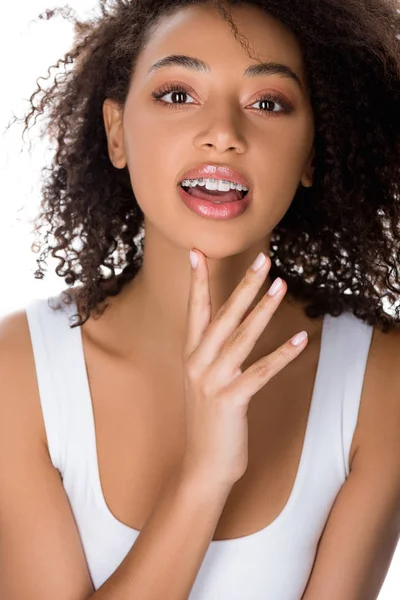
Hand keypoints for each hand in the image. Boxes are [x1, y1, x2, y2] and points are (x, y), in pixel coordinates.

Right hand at [179, 250, 308, 489]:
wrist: (203, 465)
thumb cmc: (209, 420)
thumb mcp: (203, 381)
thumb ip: (213, 353)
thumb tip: (231, 326)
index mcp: (191, 356)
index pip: (194, 310)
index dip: (197, 281)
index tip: (197, 253)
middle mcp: (198, 363)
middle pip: (223, 316)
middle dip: (243, 286)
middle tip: (262, 261)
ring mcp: (212, 382)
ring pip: (242, 338)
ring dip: (263, 310)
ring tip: (282, 287)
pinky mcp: (230, 401)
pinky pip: (261, 372)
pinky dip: (282, 355)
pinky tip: (299, 339)